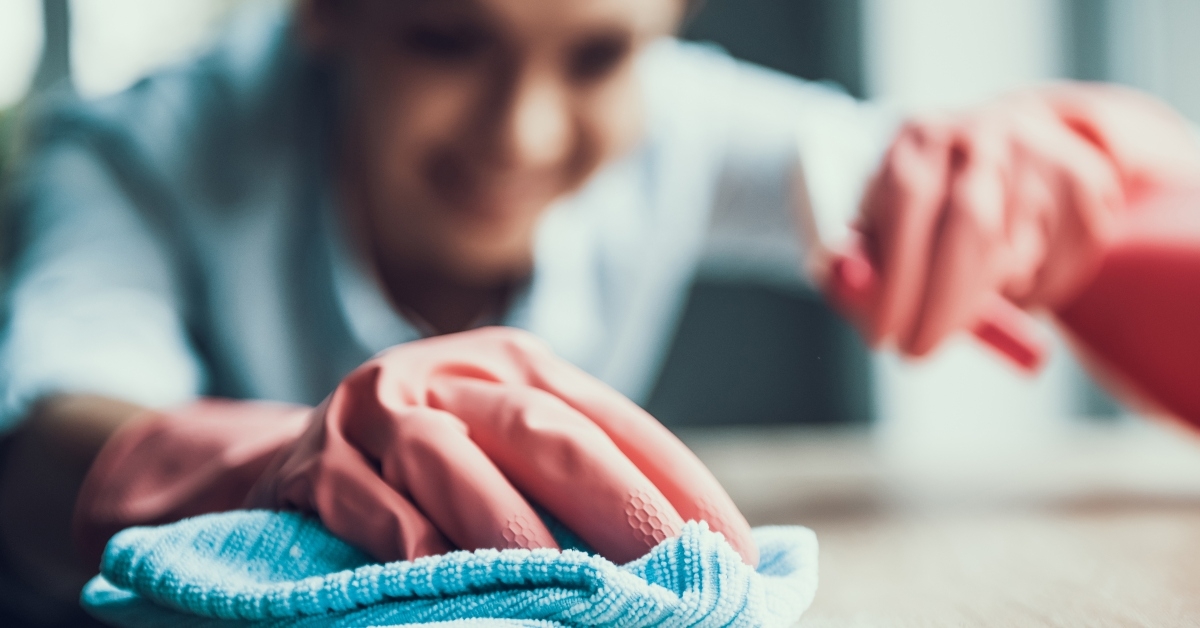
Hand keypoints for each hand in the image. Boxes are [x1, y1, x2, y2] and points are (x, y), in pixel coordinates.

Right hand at [74, 327, 755, 565]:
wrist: (290, 458)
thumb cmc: (428, 467)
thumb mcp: (504, 447)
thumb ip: (577, 483)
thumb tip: (691, 555)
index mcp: (518, 365)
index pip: (615, 420)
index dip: (680, 484)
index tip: (739, 553)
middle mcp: (452, 371)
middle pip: (545, 430)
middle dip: (620, 506)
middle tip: (680, 576)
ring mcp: (377, 408)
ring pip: (450, 459)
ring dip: (513, 529)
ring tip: (573, 589)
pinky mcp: (315, 460)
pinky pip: (364, 502)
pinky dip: (406, 542)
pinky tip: (439, 577)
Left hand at [850, 83, 1199, 356]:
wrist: (1014, 141)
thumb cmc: (927, 200)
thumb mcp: (882, 220)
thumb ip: (861, 259)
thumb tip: (852, 294)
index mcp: (920, 137)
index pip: (910, 200)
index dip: (897, 276)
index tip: (883, 335)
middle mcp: (982, 136)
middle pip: (971, 225)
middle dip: (943, 304)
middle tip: (918, 352)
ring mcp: (1041, 156)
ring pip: (1017, 256)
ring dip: (986, 298)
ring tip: (963, 297)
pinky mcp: (1087, 186)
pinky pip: (1059, 268)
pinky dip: (1031, 294)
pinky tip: (1011, 278)